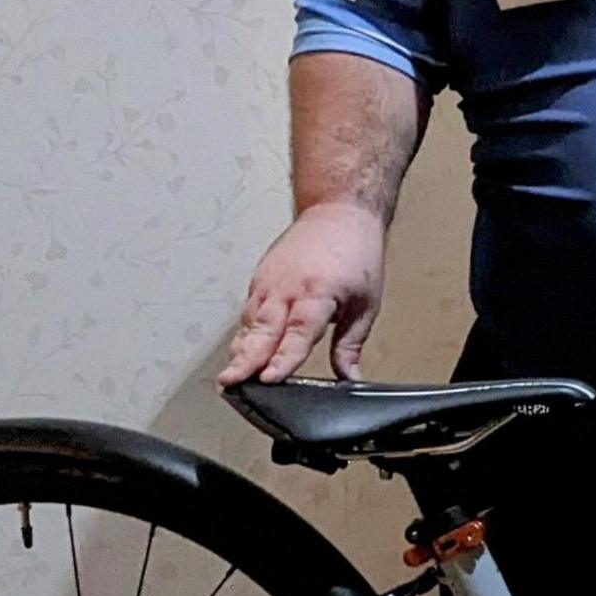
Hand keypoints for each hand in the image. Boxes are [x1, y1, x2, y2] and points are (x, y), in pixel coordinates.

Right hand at [218, 202, 386, 385]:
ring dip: (240, 350)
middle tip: (231, 383)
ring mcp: (270, 282)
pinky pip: (249, 313)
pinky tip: (239, 355)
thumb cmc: (355, 253)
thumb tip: (349, 377)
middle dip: (246, 359)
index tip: (270, 378)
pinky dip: (244, 335)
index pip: (298, 332)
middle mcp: (289, 287)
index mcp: (319, 292)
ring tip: (230, 378)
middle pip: (264, 329)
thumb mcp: (366, 302)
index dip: (283, 358)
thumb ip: (351, 343)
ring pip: (250, 322)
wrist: (339, 212)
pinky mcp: (260, 280)